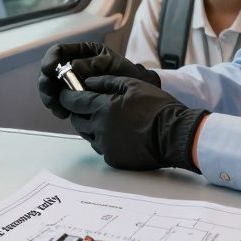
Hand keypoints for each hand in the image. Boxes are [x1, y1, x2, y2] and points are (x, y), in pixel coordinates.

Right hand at [37, 42, 160, 118]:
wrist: (138, 93)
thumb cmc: (128, 74)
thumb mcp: (114, 66)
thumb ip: (96, 64)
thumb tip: (74, 66)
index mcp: (82, 53)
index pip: (59, 51)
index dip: (50, 59)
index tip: (49, 70)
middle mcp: (73, 66)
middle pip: (50, 71)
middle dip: (47, 84)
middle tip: (51, 96)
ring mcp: (72, 82)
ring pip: (51, 87)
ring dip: (50, 98)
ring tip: (58, 109)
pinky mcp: (74, 98)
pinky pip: (59, 101)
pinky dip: (58, 107)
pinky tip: (64, 113)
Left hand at [58, 75, 207, 171]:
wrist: (175, 136)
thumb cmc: (158, 108)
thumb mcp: (133, 85)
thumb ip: (107, 81)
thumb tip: (89, 81)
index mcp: (102, 108)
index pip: (73, 102)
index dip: (67, 96)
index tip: (66, 93)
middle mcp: (100, 129)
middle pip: (76, 120)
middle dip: (77, 111)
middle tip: (86, 104)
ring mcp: (106, 146)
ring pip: (87, 135)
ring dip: (90, 125)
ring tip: (104, 117)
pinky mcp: (114, 159)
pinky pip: (101, 147)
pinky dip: (103, 139)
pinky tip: (117, 132)